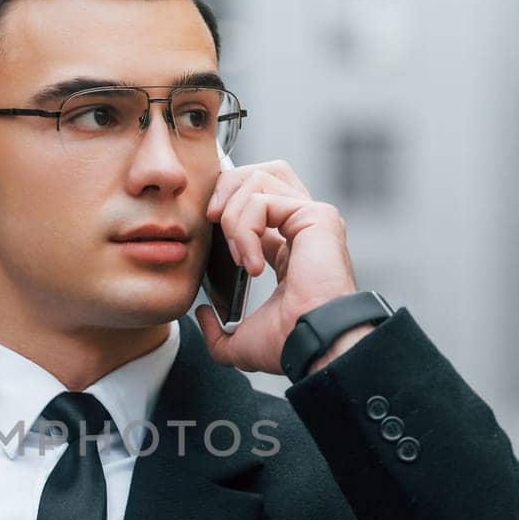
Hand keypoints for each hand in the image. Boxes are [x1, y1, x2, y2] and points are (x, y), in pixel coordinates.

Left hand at [192, 159, 362, 375]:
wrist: (311, 345)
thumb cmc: (287, 345)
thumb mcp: (239, 340)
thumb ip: (216, 331)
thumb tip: (202, 315)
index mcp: (289, 249)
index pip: (256, 204)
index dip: (226, 207)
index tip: (209, 230)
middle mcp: (303, 227)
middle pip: (260, 174)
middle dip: (227, 188)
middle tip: (210, 219)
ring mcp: (312, 218)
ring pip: (259, 179)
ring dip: (233, 213)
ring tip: (237, 253)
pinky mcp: (316, 216)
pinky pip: (262, 200)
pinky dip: (245, 227)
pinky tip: (251, 262)